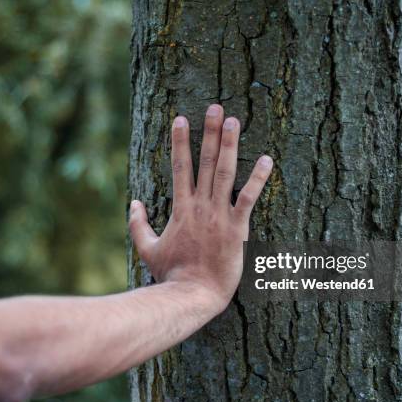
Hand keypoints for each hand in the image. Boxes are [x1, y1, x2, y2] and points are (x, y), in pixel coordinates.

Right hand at [129, 104, 272, 312]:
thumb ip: (138, 224)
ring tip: (235, 121)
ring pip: (225, 172)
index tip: (181, 119)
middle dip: (209, 132)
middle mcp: (200, 205)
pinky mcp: (238, 228)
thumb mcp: (147, 248)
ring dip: (230, 145)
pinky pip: (249, 198)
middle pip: (205, 161)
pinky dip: (258, 178)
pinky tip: (267, 159)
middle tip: (215, 107)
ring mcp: (220, 215)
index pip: (180, 167)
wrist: (192, 294)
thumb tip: (133, 203)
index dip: (180, 141)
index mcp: (181, 208)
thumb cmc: (171, 274)